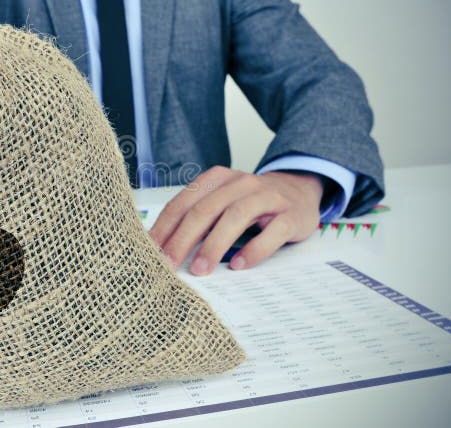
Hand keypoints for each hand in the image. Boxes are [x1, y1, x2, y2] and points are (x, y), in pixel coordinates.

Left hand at [149, 166, 323, 274]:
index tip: (151, 251)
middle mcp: (240, 184)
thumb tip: (163, 248)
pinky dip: (253, 250)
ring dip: (214, 246)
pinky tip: (239, 266)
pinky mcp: (290, 216)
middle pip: (205, 210)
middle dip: (183, 239)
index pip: (184, 202)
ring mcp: (267, 198)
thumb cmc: (251, 202)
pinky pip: (272, 233)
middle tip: (169, 265)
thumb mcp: (222, 202)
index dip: (165, 227)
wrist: (299, 190)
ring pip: (236, 217)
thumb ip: (196, 219)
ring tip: (200, 270)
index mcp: (217, 179)